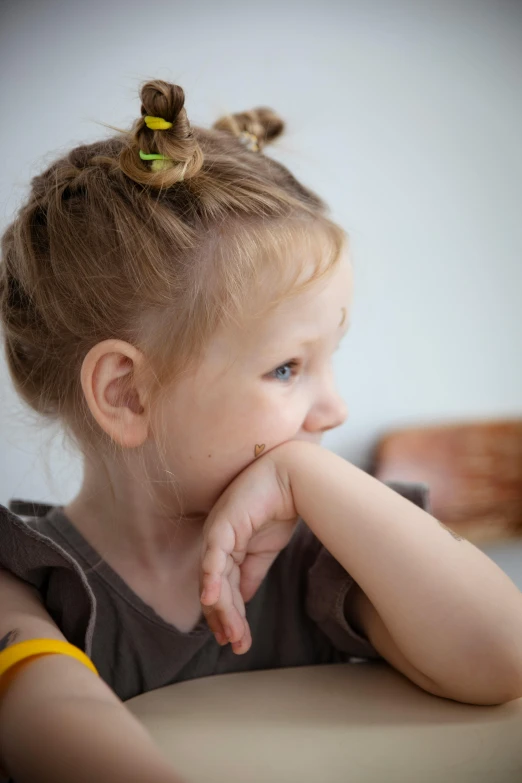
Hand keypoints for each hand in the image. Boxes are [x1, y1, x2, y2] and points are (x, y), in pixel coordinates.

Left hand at [199, 446, 297, 654]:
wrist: (293, 477)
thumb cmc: (279, 506)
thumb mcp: (265, 550)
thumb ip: (252, 573)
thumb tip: (243, 600)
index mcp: (227, 548)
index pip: (223, 588)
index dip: (229, 615)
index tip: (238, 641)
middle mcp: (216, 543)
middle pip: (216, 588)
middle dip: (225, 619)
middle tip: (235, 645)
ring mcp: (216, 534)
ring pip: (214, 580)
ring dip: (223, 609)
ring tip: (232, 635)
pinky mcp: (222, 526)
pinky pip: (213, 558)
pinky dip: (210, 579)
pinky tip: (210, 599)